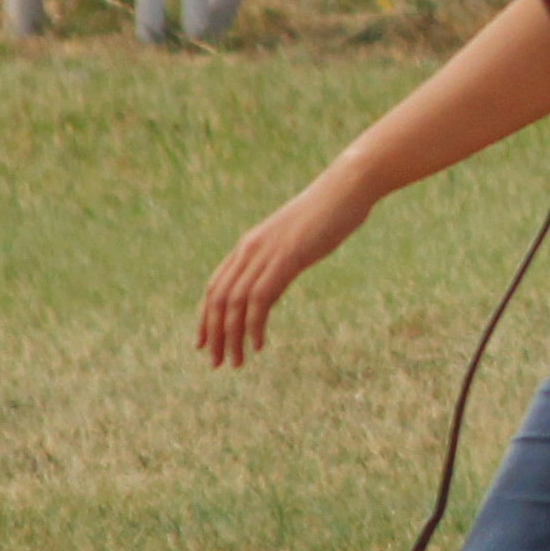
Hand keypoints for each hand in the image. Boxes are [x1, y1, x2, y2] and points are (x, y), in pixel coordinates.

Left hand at [200, 176, 368, 367]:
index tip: (204, 343)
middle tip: (216, 362)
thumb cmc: (327, 212)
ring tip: (235, 362)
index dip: (206, 317)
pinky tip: (258, 344)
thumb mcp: (296, 238)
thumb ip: (281, 257)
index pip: (216, 286)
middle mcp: (249, 249)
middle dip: (214, 334)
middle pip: (218, 299)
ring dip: (231, 337)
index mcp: (249, 245)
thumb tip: (279, 275)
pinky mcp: (285, 259)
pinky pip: (259, 299)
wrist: (345, 188)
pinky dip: (254, 325)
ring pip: (234, 303)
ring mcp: (266, 253)